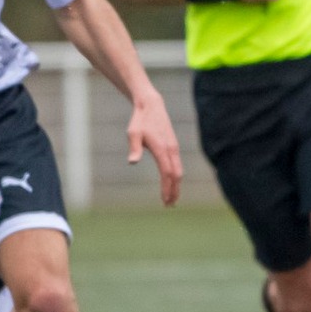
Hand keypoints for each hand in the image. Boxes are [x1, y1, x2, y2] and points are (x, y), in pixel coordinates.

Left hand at [126, 90, 183, 206]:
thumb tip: (132, 162)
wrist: (152, 106)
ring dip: (176, 185)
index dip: (167, 188)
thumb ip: (134, 148)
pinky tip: (171, 182)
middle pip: (176, 175)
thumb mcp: (133, 133)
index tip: (164, 201)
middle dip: (174, 191)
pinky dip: (176, 177)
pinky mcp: (173, 147)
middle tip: (169, 205)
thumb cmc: (140, 121)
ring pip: (179, 171)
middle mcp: (171, 150)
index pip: (167, 173)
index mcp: (162, 148)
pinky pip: (177, 165)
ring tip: (171, 198)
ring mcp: (174, 148)